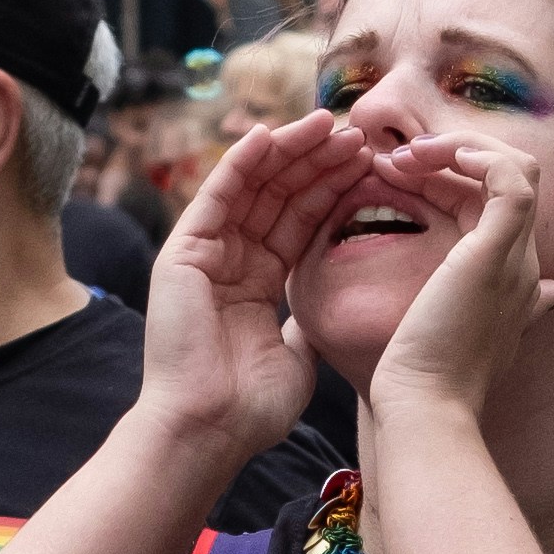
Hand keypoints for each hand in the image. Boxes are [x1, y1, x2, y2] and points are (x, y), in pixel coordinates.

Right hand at [140, 105, 360, 466]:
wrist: (208, 431)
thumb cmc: (251, 409)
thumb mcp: (297, 356)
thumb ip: (308, 323)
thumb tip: (331, 310)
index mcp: (257, 283)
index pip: (300, 221)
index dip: (333, 190)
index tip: (370, 164)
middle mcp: (230, 261)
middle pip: (279, 195)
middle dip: (318, 161)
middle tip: (357, 132)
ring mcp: (204, 254)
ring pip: (252, 186)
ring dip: (289, 151)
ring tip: (329, 122)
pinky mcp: (183, 251)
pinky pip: (217, 194)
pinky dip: (243, 162)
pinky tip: (273, 133)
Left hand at [356, 124, 553, 451]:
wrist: (424, 406)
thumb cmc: (419, 380)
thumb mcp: (446, 333)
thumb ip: (464, 310)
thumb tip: (531, 300)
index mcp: (510, 280)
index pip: (497, 205)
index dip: (449, 181)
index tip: (396, 183)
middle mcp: (524, 264)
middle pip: (509, 179)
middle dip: (452, 158)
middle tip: (395, 162)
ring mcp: (518, 256)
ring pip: (517, 166)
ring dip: (459, 149)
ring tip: (405, 158)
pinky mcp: (499, 249)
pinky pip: (512, 176)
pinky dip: (473, 155)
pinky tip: (425, 161)